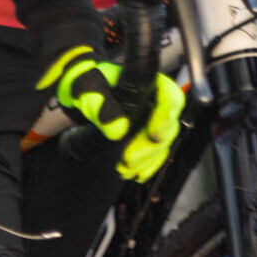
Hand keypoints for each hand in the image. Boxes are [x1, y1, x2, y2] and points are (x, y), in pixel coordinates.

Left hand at [40, 47, 185, 180]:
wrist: (86, 94)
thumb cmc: (87, 84)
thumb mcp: (87, 89)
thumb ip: (99, 105)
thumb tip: (118, 131)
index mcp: (147, 82)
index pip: (170, 96)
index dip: (166, 116)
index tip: (153, 134)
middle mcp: (156, 100)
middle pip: (168, 124)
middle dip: (150, 146)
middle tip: (127, 159)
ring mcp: (154, 118)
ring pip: (162, 142)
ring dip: (146, 159)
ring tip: (123, 169)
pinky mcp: (148, 134)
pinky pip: (157, 152)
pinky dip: (148, 165)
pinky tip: (135, 175)